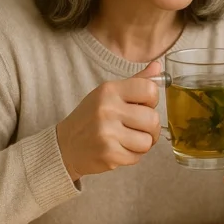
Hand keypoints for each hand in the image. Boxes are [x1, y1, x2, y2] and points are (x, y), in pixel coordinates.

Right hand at [56, 61, 161, 180]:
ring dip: (141, 144)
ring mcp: (107, 132)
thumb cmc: (91, 117)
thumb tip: (158, 66)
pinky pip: (137, 157)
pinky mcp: (108, 153)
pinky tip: (118, 149)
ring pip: (147, 141)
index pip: (149, 90)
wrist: (65, 144)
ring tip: (127, 139)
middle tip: (137, 128)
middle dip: (150, 128)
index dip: (152, 101)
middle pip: (153, 119)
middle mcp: (107, 109)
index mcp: (109, 90)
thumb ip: (136, 81)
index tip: (142, 106)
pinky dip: (131, 156)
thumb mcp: (109, 94)